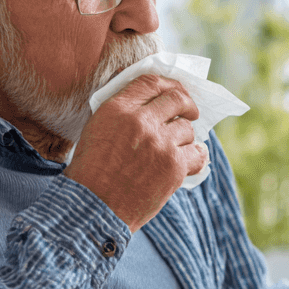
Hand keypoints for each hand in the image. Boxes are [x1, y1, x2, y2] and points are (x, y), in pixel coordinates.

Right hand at [64, 74, 206, 232]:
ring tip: (173, 148)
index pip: (150, 81)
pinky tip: (192, 158)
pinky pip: (197, 153)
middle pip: (176, 99)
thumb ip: (122, 111)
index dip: (168, 84)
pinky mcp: (174, 167)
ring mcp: (160, 143)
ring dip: (184, 137)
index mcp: (117, 109)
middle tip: (190, 112)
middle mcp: (141, 121)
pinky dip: (196, 155)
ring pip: (187, 128)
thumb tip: (152, 102)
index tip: (175, 92)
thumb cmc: (92, 170)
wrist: (94, 206)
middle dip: (187, 104)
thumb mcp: (97, 129)